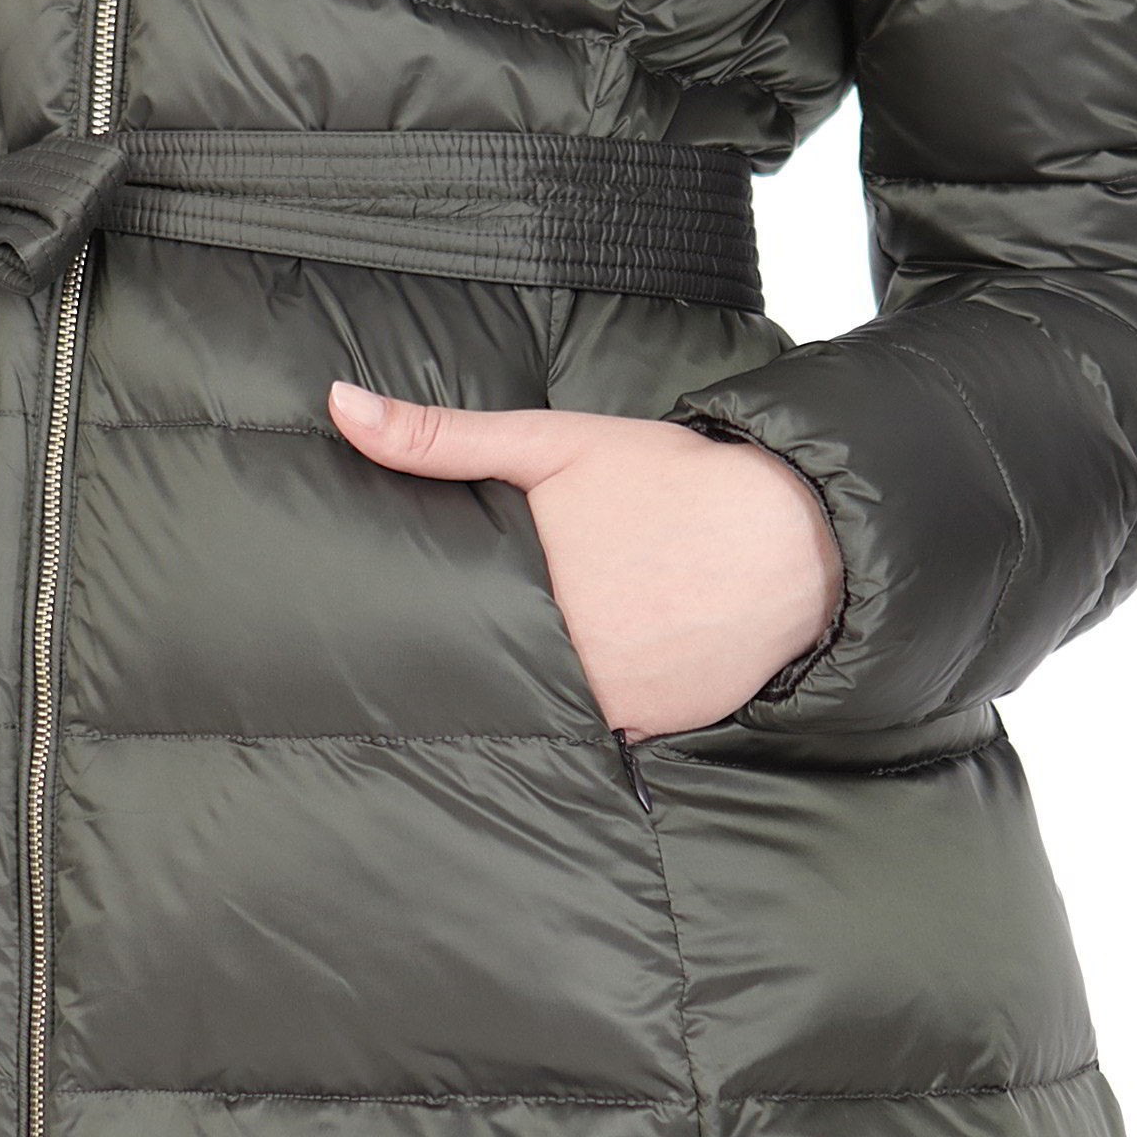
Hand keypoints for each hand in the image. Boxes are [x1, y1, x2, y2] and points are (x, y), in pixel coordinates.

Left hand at [328, 384, 841, 738]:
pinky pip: (603, 730)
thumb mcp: (552, 444)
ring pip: (544, 710)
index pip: (443, 635)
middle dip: (474, 663)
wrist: (796, 534)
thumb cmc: (674, 481)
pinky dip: (592, 709)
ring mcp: (615, 704)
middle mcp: (569, 665)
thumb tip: (340, 405)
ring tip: (515, 668)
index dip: (420, 630)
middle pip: (491, 677)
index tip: (391, 631)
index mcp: (528, 599)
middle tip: (445, 649)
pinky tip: (590, 679)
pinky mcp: (656, 726)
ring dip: (530, 694)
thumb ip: (440, 436)